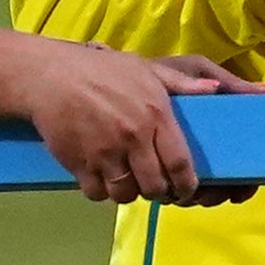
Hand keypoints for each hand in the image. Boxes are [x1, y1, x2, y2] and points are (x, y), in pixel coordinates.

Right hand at [20, 47, 264, 206]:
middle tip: (156, 187)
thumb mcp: (146, 70)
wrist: (48, 75)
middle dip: (159, 193)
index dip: (186, 185)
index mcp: (155, 114)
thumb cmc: (102, 70)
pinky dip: (100, 191)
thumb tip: (216, 90)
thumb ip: (183, 84)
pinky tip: (102, 177)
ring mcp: (104, 152)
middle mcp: (133, 137)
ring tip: (129, 181)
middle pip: (155, 186)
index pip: (180, 164)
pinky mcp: (78, 163)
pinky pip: (96, 193)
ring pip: (125, 194)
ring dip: (129, 192)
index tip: (186, 189)